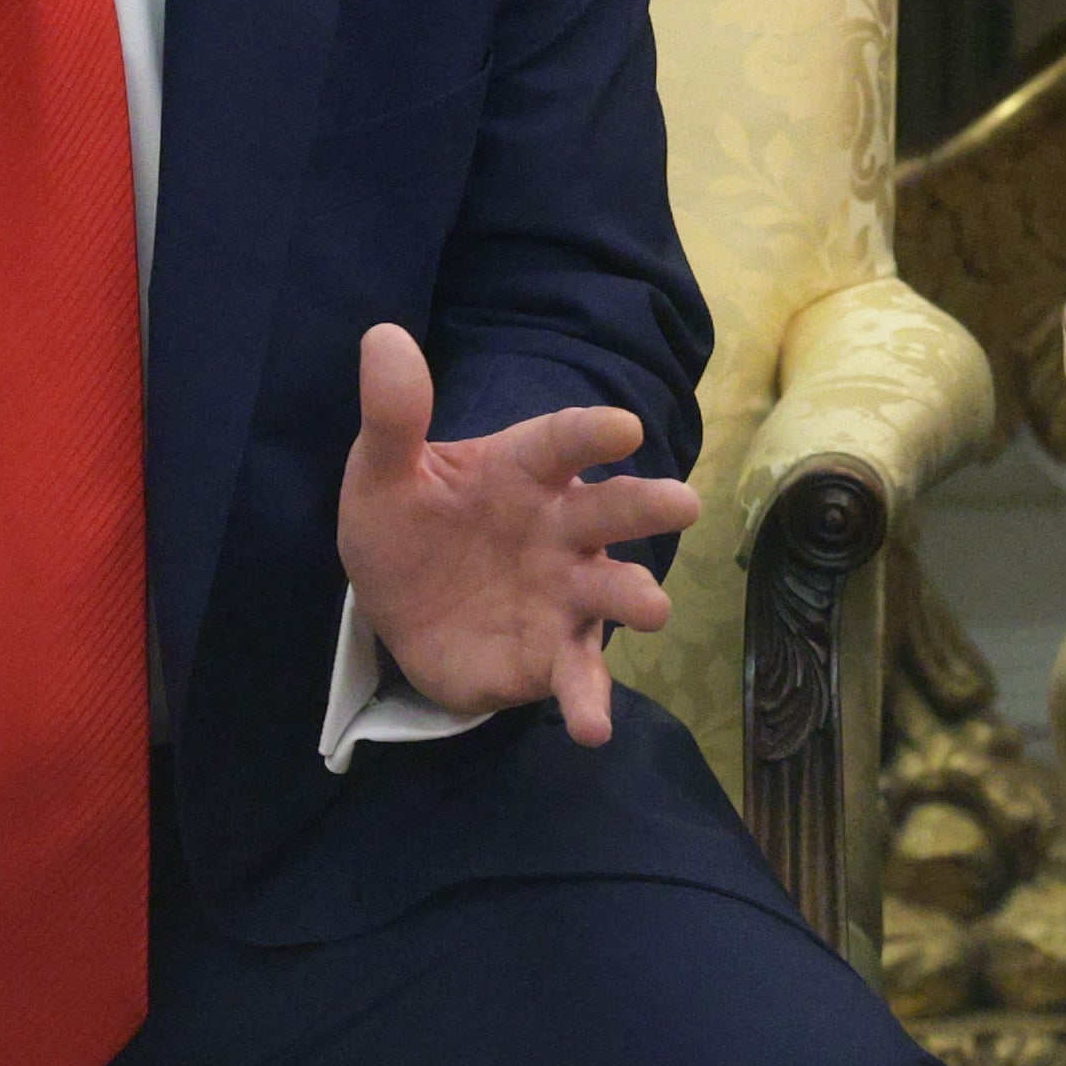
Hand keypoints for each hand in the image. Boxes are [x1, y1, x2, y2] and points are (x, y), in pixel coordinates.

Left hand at [336, 324, 697, 745]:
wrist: (394, 611)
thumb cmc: (406, 527)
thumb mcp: (382, 475)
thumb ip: (392, 416)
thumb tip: (383, 336)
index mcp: (524, 471)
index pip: (563, 442)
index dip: (593, 434)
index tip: (623, 428)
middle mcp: (561, 529)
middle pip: (611, 510)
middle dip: (648, 507)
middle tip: (683, 506)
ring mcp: (563, 593)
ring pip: (609, 592)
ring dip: (635, 598)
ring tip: (653, 610)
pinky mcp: (551, 654)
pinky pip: (577, 676)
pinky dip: (588, 701)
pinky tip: (592, 728)